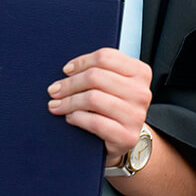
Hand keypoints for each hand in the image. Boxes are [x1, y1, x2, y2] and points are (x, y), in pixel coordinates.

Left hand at [47, 48, 152, 165]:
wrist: (123, 138)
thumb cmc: (112, 106)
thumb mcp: (111, 83)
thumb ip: (97, 70)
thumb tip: (68, 70)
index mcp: (139, 72)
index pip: (105, 57)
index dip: (81, 62)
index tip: (66, 71)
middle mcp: (141, 92)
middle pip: (95, 77)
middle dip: (69, 84)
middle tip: (54, 90)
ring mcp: (136, 115)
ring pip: (93, 98)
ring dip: (69, 102)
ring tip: (57, 105)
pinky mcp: (127, 136)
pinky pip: (94, 122)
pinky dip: (77, 118)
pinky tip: (70, 117)